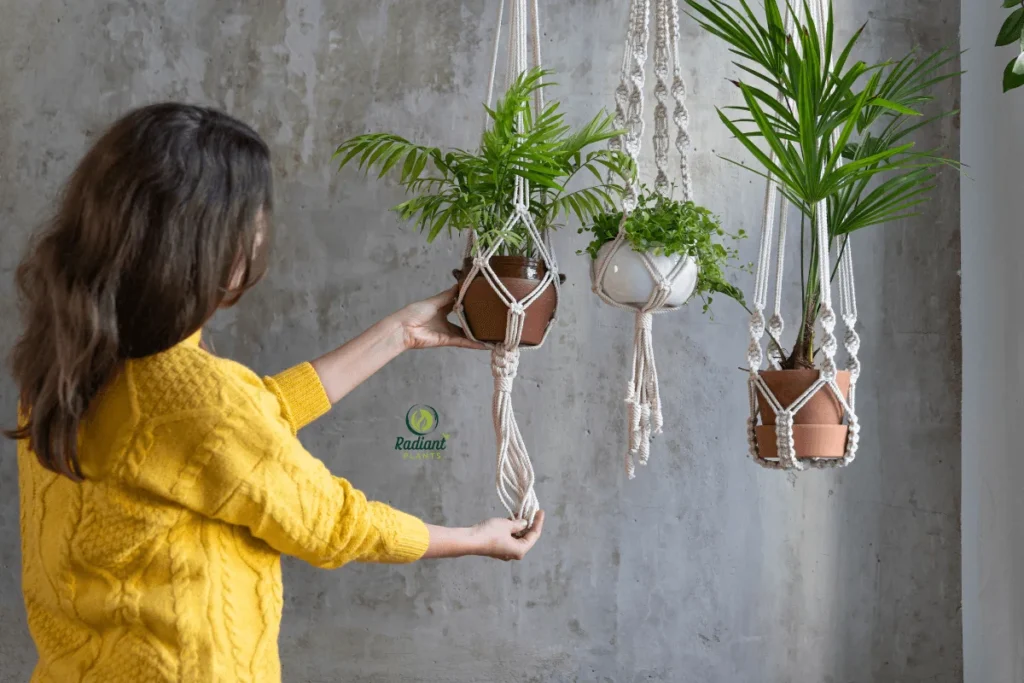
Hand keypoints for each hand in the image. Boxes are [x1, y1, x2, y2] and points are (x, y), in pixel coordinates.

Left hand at [397, 287, 485, 350]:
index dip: (468, 303)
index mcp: (441, 308)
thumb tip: (459, 286)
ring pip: (466, 333)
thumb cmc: (415, 312)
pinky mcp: (447, 340)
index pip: (458, 305)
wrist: (404, 329)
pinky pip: (462, 342)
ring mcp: (447, 331)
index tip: (481, 299)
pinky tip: (484, 344)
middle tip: (491, 318)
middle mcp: (446, 320)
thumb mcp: (434, 301)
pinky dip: (473, 344)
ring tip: (492, 334)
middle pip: (464, 321)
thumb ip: (447, 296)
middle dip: (476, 321)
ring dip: (477, 335)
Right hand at [422, 510, 544, 559]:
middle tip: (531, 511)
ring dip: (520, 526)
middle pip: (527, 538)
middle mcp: (514, 554)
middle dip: (529, 524)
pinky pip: (509, 538)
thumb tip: (524, 523)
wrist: (471, 540)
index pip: (534, 535)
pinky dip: (512, 530)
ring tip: (521, 512)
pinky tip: (511, 519)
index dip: (538, 522)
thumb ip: (519, 524)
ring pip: (517, 538)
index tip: (540, 511)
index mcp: (520, 550)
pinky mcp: (498, 549)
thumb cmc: (490, 533)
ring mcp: (505, 552)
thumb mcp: (507, 525)